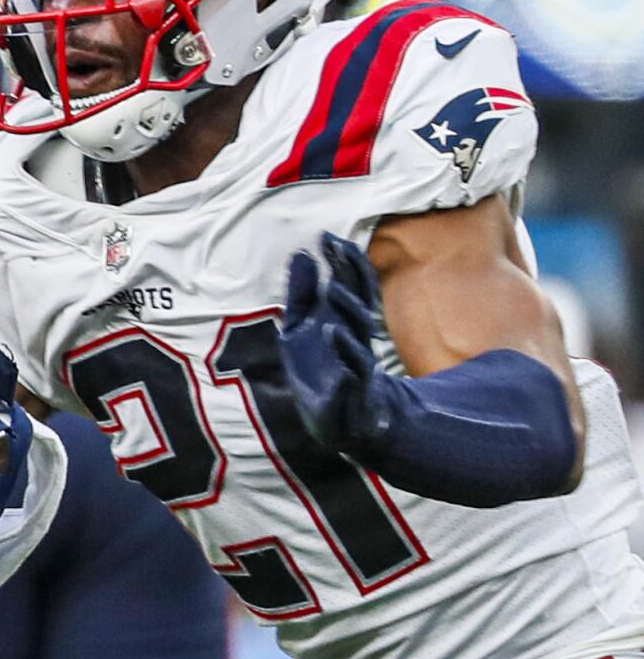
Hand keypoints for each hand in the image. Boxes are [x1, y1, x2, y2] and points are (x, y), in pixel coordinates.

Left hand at [279, 232, 394, 454]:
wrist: (338, 422)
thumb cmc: (318, 370)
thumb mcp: (299, 329)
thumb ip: (301, 294)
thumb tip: (302, 253)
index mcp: (344, 321)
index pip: (351, 285)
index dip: (342, 262)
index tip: (327, 236)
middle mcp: (356, 338)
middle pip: (359, 299)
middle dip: (350, 274)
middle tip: (338, 247)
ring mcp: (358, 363)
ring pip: (359, 330)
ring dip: (347, 308)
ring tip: (332, 288)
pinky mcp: (353, 390)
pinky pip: (354, 369)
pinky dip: (345, 351)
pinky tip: (334, 334)